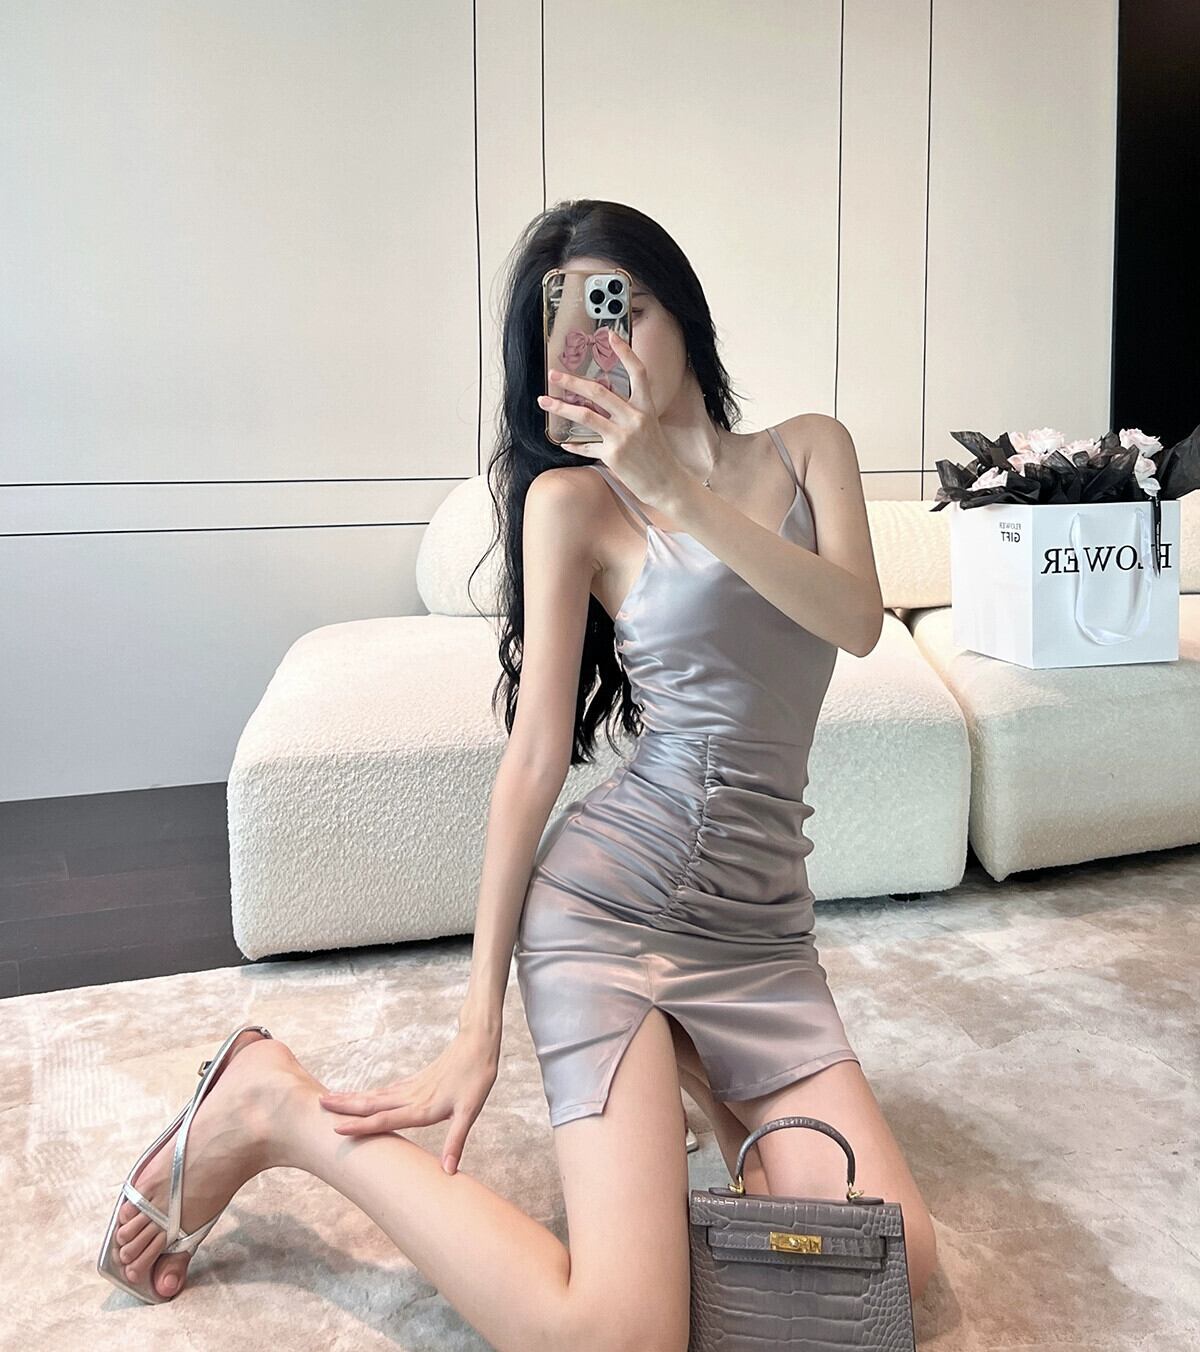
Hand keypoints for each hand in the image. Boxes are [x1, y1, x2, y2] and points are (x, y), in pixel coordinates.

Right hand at [318, 1028, 499, 1174]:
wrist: (478, 1042)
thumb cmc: (477, 1077)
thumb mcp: (471, 1111)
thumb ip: (456, 1140)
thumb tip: (448, 1171)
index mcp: (422, 1107)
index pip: (385, 1119)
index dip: (361, 1126)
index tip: (336, 1129)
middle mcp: (412, 1096)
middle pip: (372, 1103)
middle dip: (345, 1106)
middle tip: (318, 1105)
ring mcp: (413, 1086)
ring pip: (377, 1095)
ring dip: (353, 1098)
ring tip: (331, 1099)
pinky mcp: (417, 1080)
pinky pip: (388, 1089)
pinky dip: (372, 1093)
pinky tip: (366, 1095)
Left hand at [538, 327, 682, 511]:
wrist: (666, 482)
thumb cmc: (656, 454)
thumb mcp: (648, 426)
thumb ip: (628, 411)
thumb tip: (600, 400)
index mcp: (646, 407)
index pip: (637, 372)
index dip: (625, 352)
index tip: (611, 335)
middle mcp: (635, 418)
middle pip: (598, 392)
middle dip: (572, 381)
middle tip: (554, 374)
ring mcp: (623, 437)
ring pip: (585, 415)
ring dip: (561, 407)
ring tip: (545, 401)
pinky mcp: (613, 455)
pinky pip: (586, 446)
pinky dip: (573, 444)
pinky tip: (563, 441)